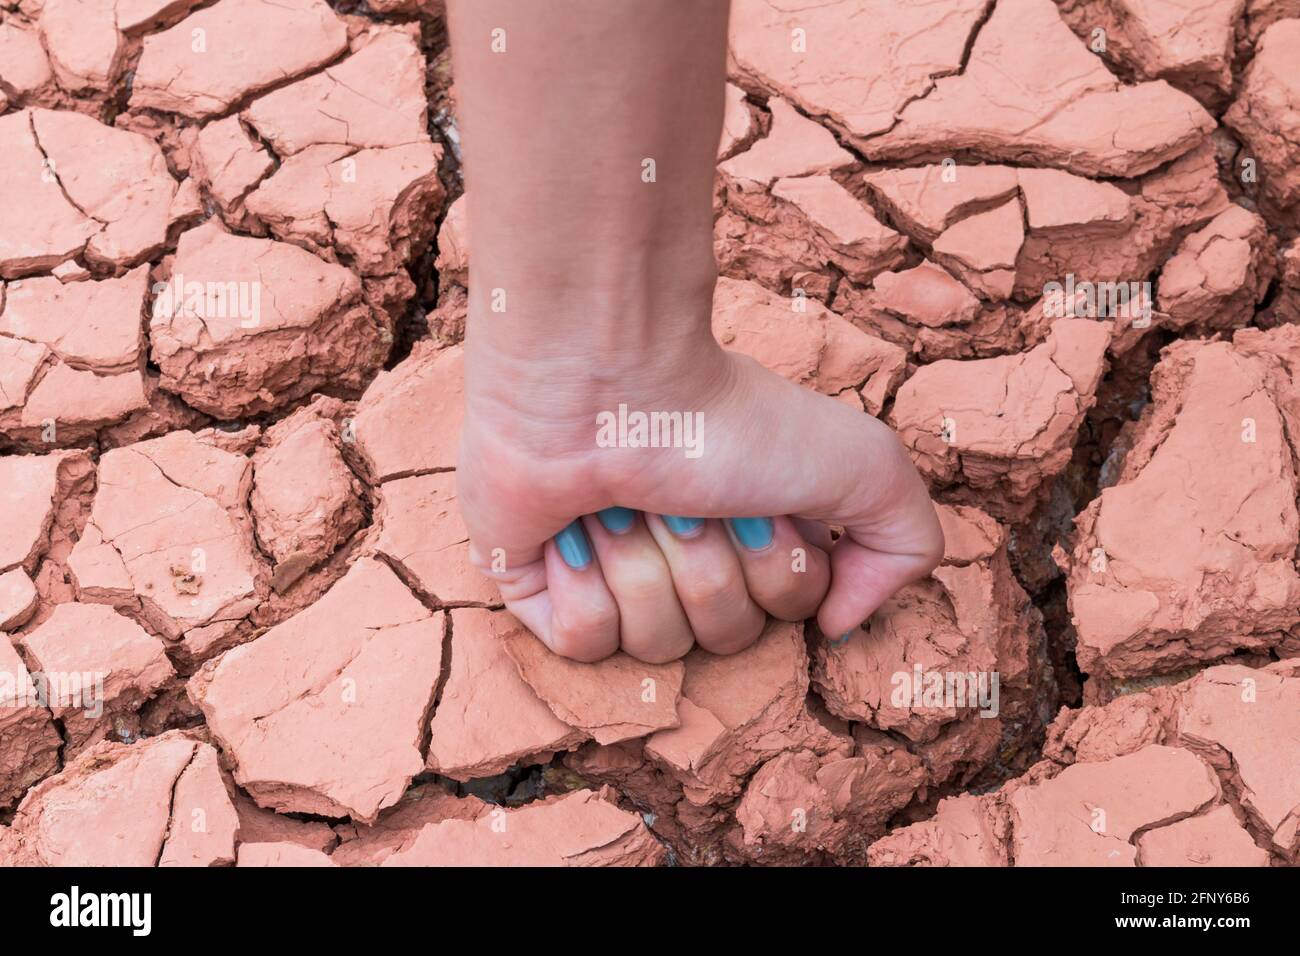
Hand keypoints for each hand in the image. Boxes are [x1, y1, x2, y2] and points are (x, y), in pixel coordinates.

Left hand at [458, 317, 943, 662]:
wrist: (606, 380)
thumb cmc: (727, 419)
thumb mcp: (865, 465)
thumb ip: (906, 547)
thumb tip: (836, 624)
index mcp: (754, 538)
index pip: (789, 616)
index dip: (782, 569)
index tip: (758, 503)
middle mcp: (687, 561)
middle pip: (724, 637)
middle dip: (711, 566)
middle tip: (684, 499)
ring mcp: (612, 577)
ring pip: (653, 644)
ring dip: (646, 565)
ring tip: (623, 502)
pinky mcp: (540, 590)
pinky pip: (584, 644)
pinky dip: (586, 586)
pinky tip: (577, 530)